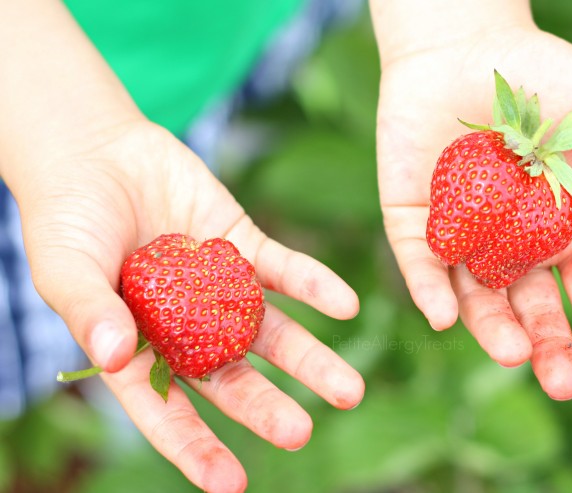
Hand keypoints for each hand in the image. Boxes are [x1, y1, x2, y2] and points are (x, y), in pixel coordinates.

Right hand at [19, 120, 363, 492]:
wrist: (97, 151)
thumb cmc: (66, 216)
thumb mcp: (64, 267)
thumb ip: (89, 311)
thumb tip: (109, 357)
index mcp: (139, 347)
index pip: (168, 408)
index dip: (196, 447)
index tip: (231, 483)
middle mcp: (186, 327)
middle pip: (231, 376)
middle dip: (266, 406)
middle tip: (300, 432)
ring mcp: (219, 289)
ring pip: (270, 332)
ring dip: (311, 359)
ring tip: (350, 390)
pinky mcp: (242, 246)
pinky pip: (284, 270)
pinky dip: (314, 286)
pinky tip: (346, 305)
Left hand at [372, 6, 571, 398]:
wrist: (461, 45)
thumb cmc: (540, 72)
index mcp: (562, 223)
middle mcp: (511, 239)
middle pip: (533, 306)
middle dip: (550, 346)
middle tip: (563, 385)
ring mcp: (460, 233)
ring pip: (477, 296)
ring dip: (494, 330)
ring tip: (515, 356)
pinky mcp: (411, 219)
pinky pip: (421, 263)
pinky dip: (431, 290)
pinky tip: (446, 317)